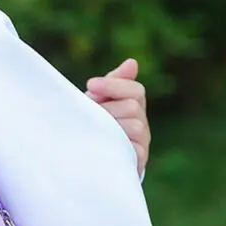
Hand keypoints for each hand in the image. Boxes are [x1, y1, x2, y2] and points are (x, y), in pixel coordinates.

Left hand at [87, 59, 149, 173]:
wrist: (84, 163)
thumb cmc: (91, 128)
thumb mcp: (96, 104)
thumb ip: (111, 84)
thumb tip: (132, 62)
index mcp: (133, 107)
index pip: (135, 90)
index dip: (114, 85)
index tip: (90, 85)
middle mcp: (141, 124)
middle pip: (132, 107)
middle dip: (107, 109)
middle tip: (89, 116)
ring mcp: (141, 143)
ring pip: (134, 126)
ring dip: (109, 126)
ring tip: (91, 132)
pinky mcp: (137, 162)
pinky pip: (134, 149)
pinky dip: (116, 144)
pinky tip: (99, 143)